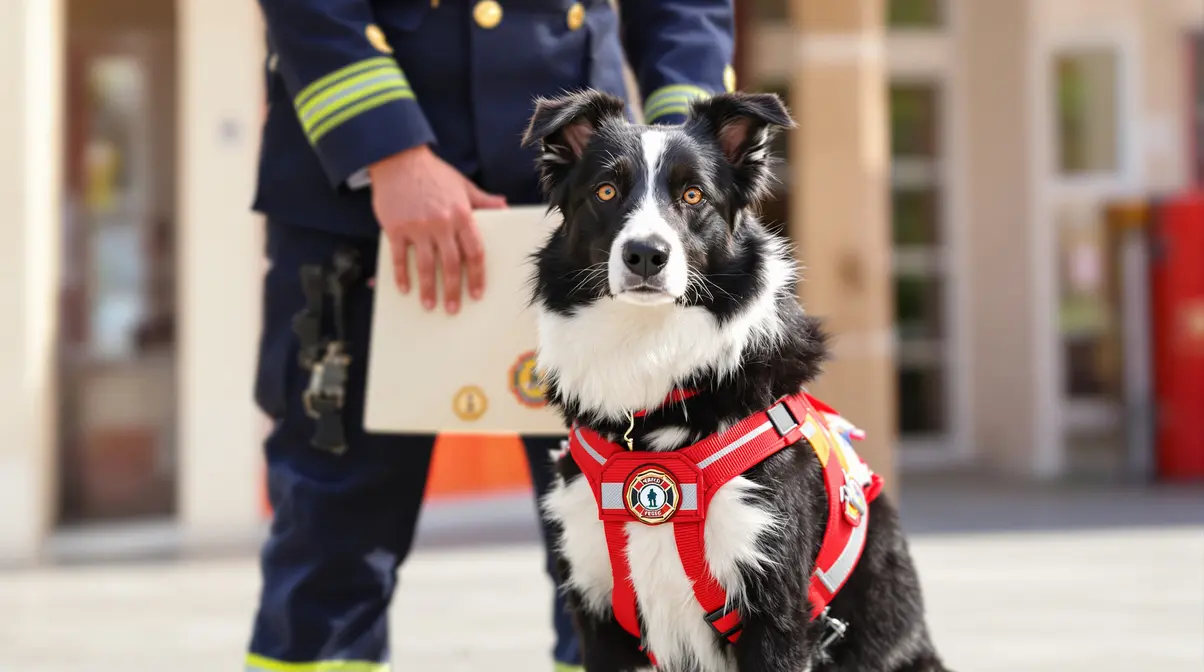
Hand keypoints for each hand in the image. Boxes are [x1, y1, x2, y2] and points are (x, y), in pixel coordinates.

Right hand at [368, 145, 506, 313]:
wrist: (398, 159)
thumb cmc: (434, 173)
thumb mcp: (463, 185)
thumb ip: (483, 201)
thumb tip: (504, 207)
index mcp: (462, 215)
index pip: (474, 252)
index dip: (476, 276)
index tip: (477, 294)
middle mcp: (442, 224)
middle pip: (451, 264)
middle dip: (454, 290)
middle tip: (454, 309)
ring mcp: (418, 227)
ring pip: (426, 265)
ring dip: (429, 289)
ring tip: (430, 306)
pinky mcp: (396, 228)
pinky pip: (400, 257)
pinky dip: (402, 275)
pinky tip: (405, 290)